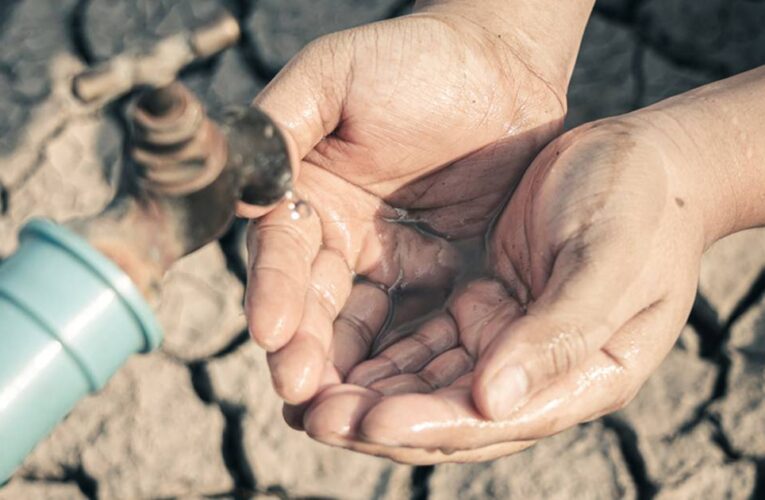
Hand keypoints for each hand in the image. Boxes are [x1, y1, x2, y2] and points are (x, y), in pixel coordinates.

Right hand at [241, 4, 589, 404]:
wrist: (500, 65)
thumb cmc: (413, 59)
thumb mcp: (334, 78)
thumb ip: (281, 124)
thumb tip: (237, 185)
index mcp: (304, 196)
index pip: (279, 255)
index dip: (273, 293)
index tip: (272, 332)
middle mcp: (338, 239)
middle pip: (313, 306)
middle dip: (305, 351)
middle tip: (302, 395)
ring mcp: (388, 263)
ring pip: (360, 329)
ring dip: (349, 372)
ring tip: (342, 416)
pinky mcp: (439, 278)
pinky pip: (420, 327)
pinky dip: (406, 362)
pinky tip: (399, 396)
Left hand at [299, 115, 705, 462]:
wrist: (644, 160)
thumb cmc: (640, 204)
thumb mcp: (609, 261)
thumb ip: (558, 334)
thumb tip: (491, 402)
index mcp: (582, 377)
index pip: (495, 421)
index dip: (429, 425)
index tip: (366, 418)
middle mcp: (537, 373)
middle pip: (449, 415)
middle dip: (379, 419)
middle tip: (312, 416)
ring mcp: (507, 342)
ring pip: (427, 384)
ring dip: (369, 393)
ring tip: (305, 394)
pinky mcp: (482, 307)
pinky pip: (423, 341)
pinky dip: (381, 353)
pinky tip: (333, 355)